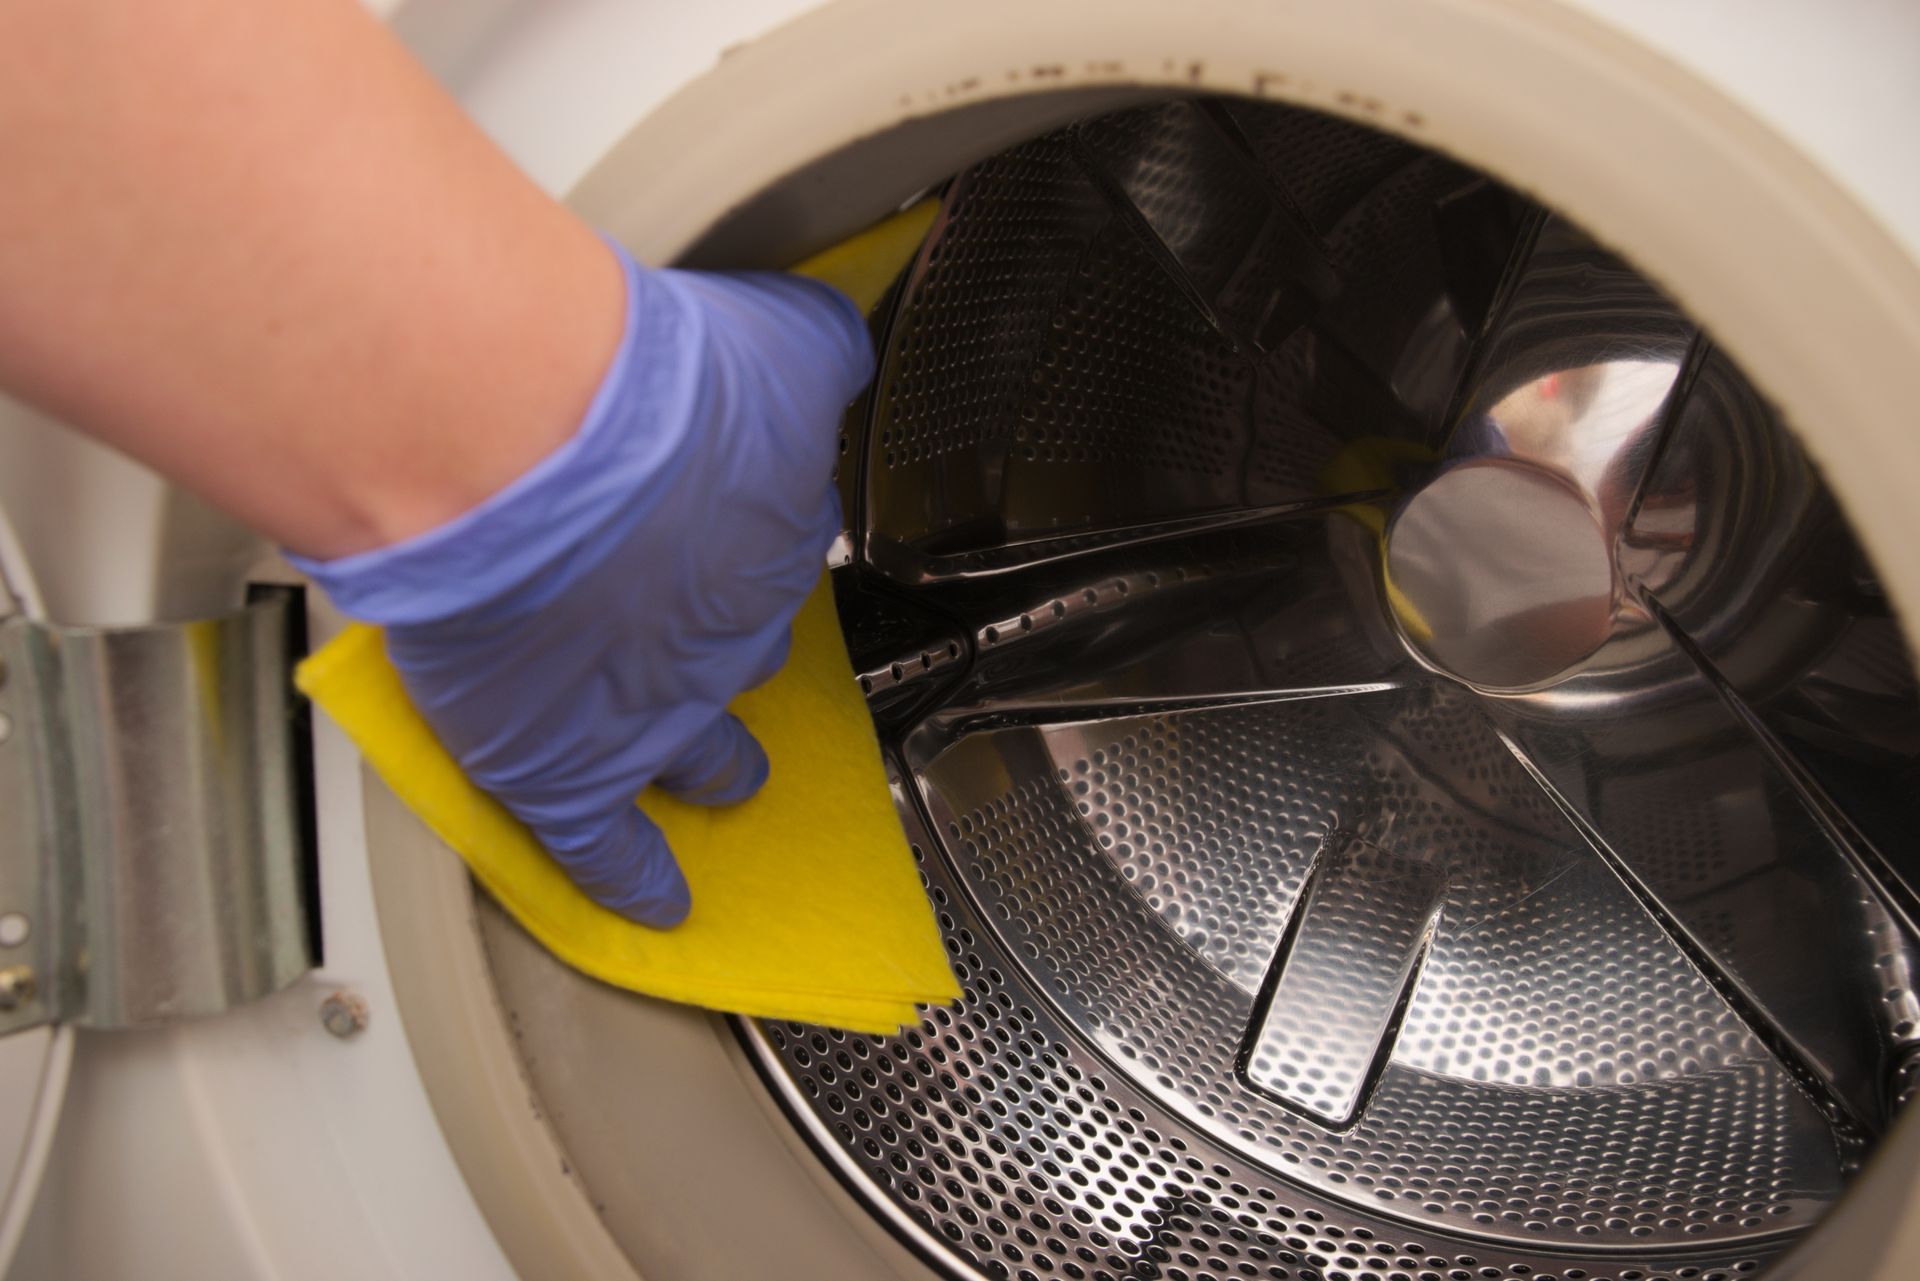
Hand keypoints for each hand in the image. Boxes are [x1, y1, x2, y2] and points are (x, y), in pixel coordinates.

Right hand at [295, 243, 872, 924]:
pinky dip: (631, 879)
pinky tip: (653, 901)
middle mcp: (720, 633)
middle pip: (747, 651)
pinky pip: (607, 848)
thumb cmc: (647, 385)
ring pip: (699, 755)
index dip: (758, 539)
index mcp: (766, 538)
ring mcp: (649, 711)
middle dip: (744, 651)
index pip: (780, 551)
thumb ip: (822, 342)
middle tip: (741, 652)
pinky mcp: (562, 770)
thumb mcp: (781, 335)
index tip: (749, 529)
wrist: (532, 451)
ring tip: (732, 783)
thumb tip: (847, 336)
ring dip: (716, 769)